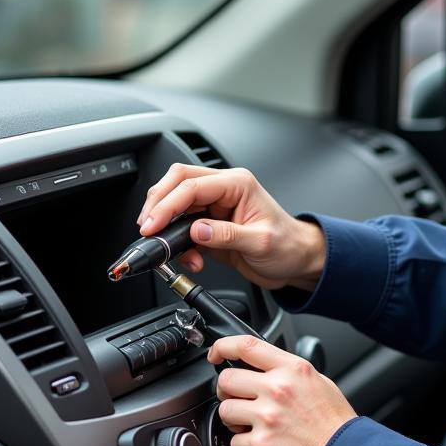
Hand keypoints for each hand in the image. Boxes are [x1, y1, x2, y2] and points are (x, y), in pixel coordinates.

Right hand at [137, 164, 324, 291]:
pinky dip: (179, 244)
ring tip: (170, 249)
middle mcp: (225, 191)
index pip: (192, 185)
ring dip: (167, 227)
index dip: (167, 204)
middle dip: (158, 205)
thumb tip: (196, 231)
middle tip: (147, 228)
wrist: (298, 262)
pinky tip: (190, 259)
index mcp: (238, 184)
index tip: (152, 224)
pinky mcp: (210, 226)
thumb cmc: (289, 246)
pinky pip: (183, 229)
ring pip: (177, 205)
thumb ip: (227, 235)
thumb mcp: (261, 242)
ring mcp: (216, 208)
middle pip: (177, 184)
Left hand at [210, 335, 356, 445]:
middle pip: (227, 379)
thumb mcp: (321, 385)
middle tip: (241, 402)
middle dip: (228, 392)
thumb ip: (292, 374)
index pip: (247, 346)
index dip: (223, 347)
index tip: (216, 354)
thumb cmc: (336, 428)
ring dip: (235, 422)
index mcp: (294, 370)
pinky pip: (234, 442)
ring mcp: (267, 418)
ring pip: (225, 411)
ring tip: (257, 429)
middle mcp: (278, 389)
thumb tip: (267, 370)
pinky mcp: (259, 445)